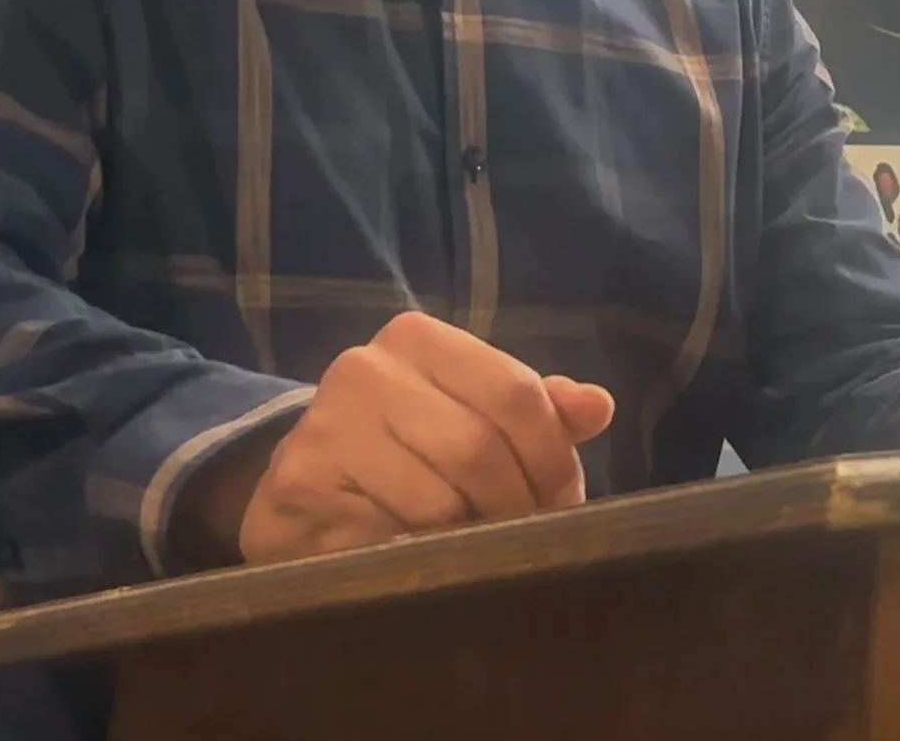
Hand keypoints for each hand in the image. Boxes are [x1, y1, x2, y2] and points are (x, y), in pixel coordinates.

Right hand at [232, 312, 613, 564]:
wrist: (301, 487)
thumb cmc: (403, 447)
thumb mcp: (469, 413)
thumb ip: (535, 409)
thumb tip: (599, 406)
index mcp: (418, 337)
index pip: (516, 392)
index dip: (552, 458)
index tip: (562, 503)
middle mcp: (366, 368)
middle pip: (480, 448)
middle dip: (517, 507)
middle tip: (526, 541)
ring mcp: (328, 424)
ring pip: (439, 502)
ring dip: (472, 542)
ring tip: (477, 553)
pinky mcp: (300, 485)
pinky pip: (389, 538)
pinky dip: (419, 560)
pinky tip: (421, 561)